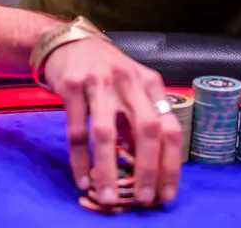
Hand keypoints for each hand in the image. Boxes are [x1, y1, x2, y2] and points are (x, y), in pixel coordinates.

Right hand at [43, 39, 181, 207]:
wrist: (69, 42)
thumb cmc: (107, 72)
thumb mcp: (132, 88)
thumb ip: (141, 119)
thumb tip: (148, 167)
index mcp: (150, 83)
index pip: (169, 126)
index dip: (171, 163)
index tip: (167, 192)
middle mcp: (128, 81)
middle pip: (146, 129)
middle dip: (147, 169)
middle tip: (143, 199)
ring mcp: (98, 82)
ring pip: (106, 133)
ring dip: (108, 169)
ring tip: (109, 197)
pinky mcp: (71, 86)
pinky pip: (76, 130)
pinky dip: (80, 159)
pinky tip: (83, 179)